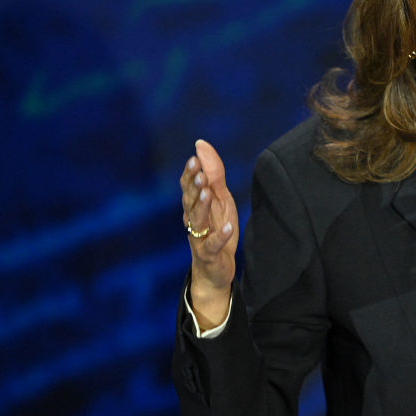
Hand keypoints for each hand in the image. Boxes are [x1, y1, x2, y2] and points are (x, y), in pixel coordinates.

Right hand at [180, 139, 238, 329]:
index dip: (190, 174)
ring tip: (208, 193)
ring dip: (202, 206)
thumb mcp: (219, 199)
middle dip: (194, 187)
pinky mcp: (211, 255)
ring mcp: (200, 239)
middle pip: (189, 202)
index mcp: (195, 206)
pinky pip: (213, 245)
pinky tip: (227, 227)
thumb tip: (200, 145)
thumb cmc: (216, 229)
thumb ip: (213, 174)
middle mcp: (193, 221)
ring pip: (198, 221)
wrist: (216, 269)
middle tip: (199, 173)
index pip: (187, 188)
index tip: (194, 159)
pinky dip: (220, 236)